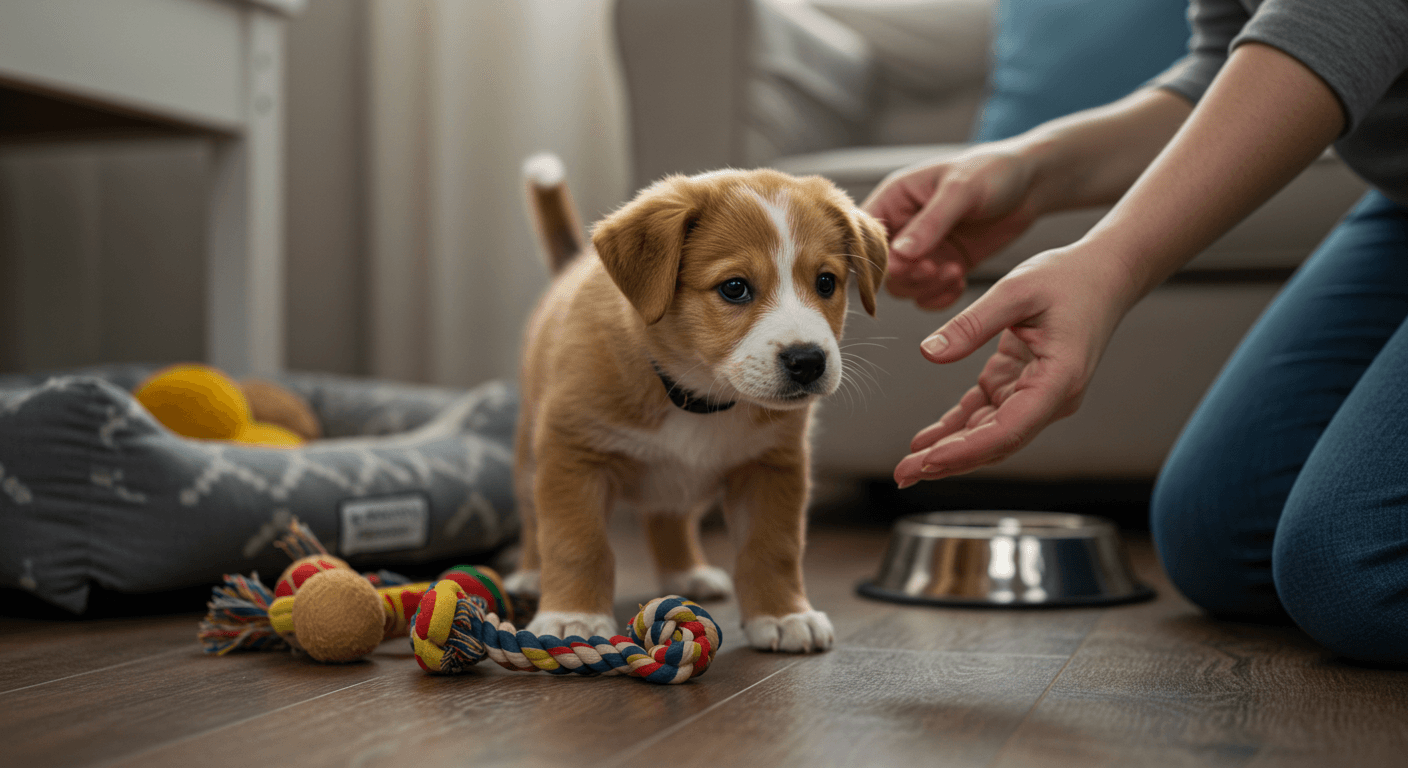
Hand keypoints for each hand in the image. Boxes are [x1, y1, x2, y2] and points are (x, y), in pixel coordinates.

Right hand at [862, 145, 1040, 309]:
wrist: (1032, 184)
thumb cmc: (993, 171)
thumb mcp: (960, 190)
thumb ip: (930, 223)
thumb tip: (900, 255)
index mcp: (895, 199)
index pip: (863, 235)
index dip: (876, 255)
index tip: (902, 263)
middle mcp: (903, 226)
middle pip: (882, 267)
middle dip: (906, 275)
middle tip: (932, 268)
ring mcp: (923, 249)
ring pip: (904, 286)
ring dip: (925, 286)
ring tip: (953, 272)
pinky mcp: (944, 265)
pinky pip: (928, 294)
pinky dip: (940, 297)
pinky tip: (959, 283)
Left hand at [893, 245, 1134, 486]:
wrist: (1104, 273)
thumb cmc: (1071, 279)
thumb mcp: (1015, 290)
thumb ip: (971, 324)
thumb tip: (929, 353)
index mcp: (1057, 381)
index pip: (1008, 431)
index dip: (967, 451)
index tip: (929, 461)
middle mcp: (1049, 398)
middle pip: (995, 443)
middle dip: (948, 461)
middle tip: (904, 474)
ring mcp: (1035, 395)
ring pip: (987, 434)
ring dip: (948, 449)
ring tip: (906, 466)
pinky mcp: (1020, 384)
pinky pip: (984, 413)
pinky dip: (956, 427)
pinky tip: (926, 441)